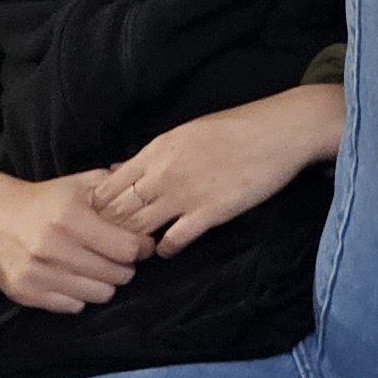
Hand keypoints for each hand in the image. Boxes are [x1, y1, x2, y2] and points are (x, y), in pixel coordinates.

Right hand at [0, 166, 152, 312]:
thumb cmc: (43, 200)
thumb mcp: (78, 184)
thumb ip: (115, 185)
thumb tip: (148, 191)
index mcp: (69, 218)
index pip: (126, 249)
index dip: (140, 248)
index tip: (140, 244)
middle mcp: (52, 248)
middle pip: (117, 275)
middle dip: (125, 267)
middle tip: (118, 258)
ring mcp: (36, 273)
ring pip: (99, 295)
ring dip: (105, 283)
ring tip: (98, 269)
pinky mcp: (24, 293)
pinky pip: (73, 306)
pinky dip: (80, 295)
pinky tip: (74, 278)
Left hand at [87, 86, 343, 255]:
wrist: (279, 131)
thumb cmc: (235, 127)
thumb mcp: (183, 132)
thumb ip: (150, 154)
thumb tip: (117, 169)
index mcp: (155, 151)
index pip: (107, 188)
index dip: (97, 208)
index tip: (98, 220)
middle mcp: (162, 174)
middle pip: (117, 211)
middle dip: (107, 230)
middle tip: (106, 244)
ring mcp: (185, 195)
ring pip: (139, 228)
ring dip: (132, 243)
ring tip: (132, 251)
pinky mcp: (211, 212)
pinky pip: (175, 239)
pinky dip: (164, 249)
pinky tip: (165, 249)